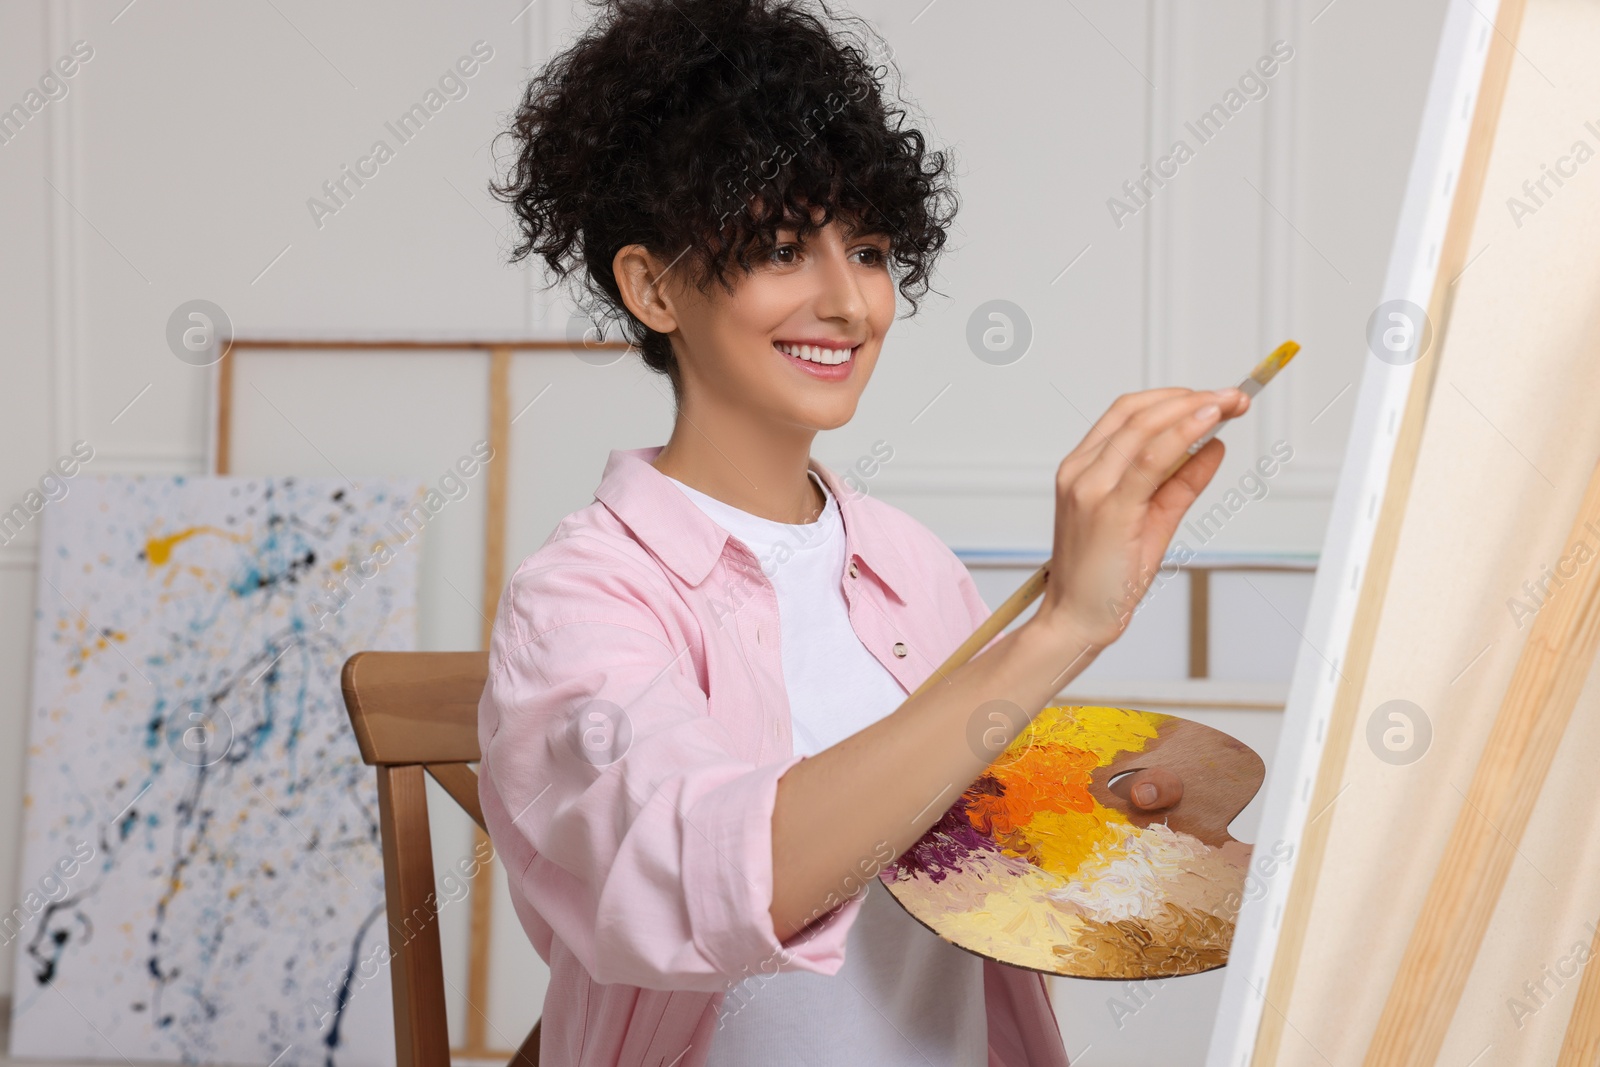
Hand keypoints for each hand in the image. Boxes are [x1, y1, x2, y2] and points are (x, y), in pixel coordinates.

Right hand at [1036, 387, 1249, 652]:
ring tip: (1229, 405)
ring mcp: (1089, 487)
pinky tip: (1208, 426)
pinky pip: (1148, 460)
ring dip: (1191, 410)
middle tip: (1234, 398)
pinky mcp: (1107, 508)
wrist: (1079, 619)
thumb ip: (1180, 482)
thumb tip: (1214, 447)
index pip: (1127, 413)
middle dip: (1191, 398)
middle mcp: (1080, 471)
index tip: (1213, 398)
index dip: (1173, 397)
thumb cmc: (1108, 576)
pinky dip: (1181, 436)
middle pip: (1137, 412)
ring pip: (1143, 428)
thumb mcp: (1152, 520)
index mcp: (1082, 468)